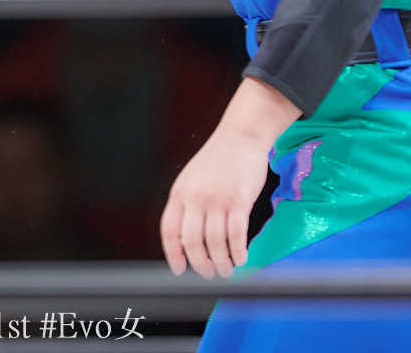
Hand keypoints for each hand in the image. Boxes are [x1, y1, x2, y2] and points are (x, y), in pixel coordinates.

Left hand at [160, 127, 270, 277]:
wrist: (240, 137)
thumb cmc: (219, 159)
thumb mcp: (192, 179)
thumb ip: (188, 204)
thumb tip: (187, 238)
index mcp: (179, 193)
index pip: (169, 231)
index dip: (173, 254)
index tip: (178, 270)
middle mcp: (194, 197)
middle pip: (191, 242)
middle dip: (200, 264)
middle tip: (209, 273)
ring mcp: (216, 199)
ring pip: (214, 243)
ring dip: (221, 262)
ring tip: (227, 269)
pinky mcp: (238, 201)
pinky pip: (236, 235)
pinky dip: (238, 253)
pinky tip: (241, 259)